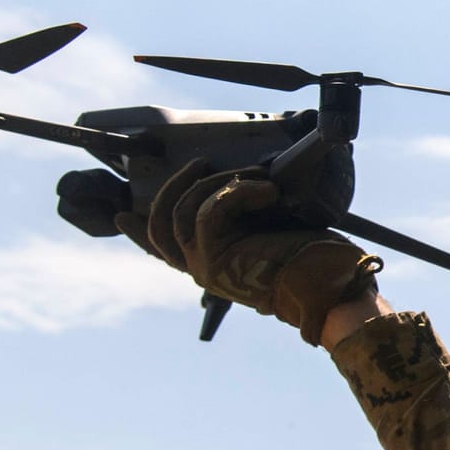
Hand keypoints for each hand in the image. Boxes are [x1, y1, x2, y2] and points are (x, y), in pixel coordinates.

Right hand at [116, 159, 382, 345]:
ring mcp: (206, 266)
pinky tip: (267, 189)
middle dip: (175, 186)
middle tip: (200, 164)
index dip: (138, 233)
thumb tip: (245, 182)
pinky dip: (238, 190)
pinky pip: (211, 209)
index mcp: (212, 266)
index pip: (163, 250)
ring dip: (221, 182)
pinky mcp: (217, 257)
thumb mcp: (271, 230)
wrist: (330, 285)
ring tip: (256, 175)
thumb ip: (246, 217)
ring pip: (185, 210)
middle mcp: (202, 270)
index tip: (119, 218)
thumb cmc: (312, 259)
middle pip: (162, 225)